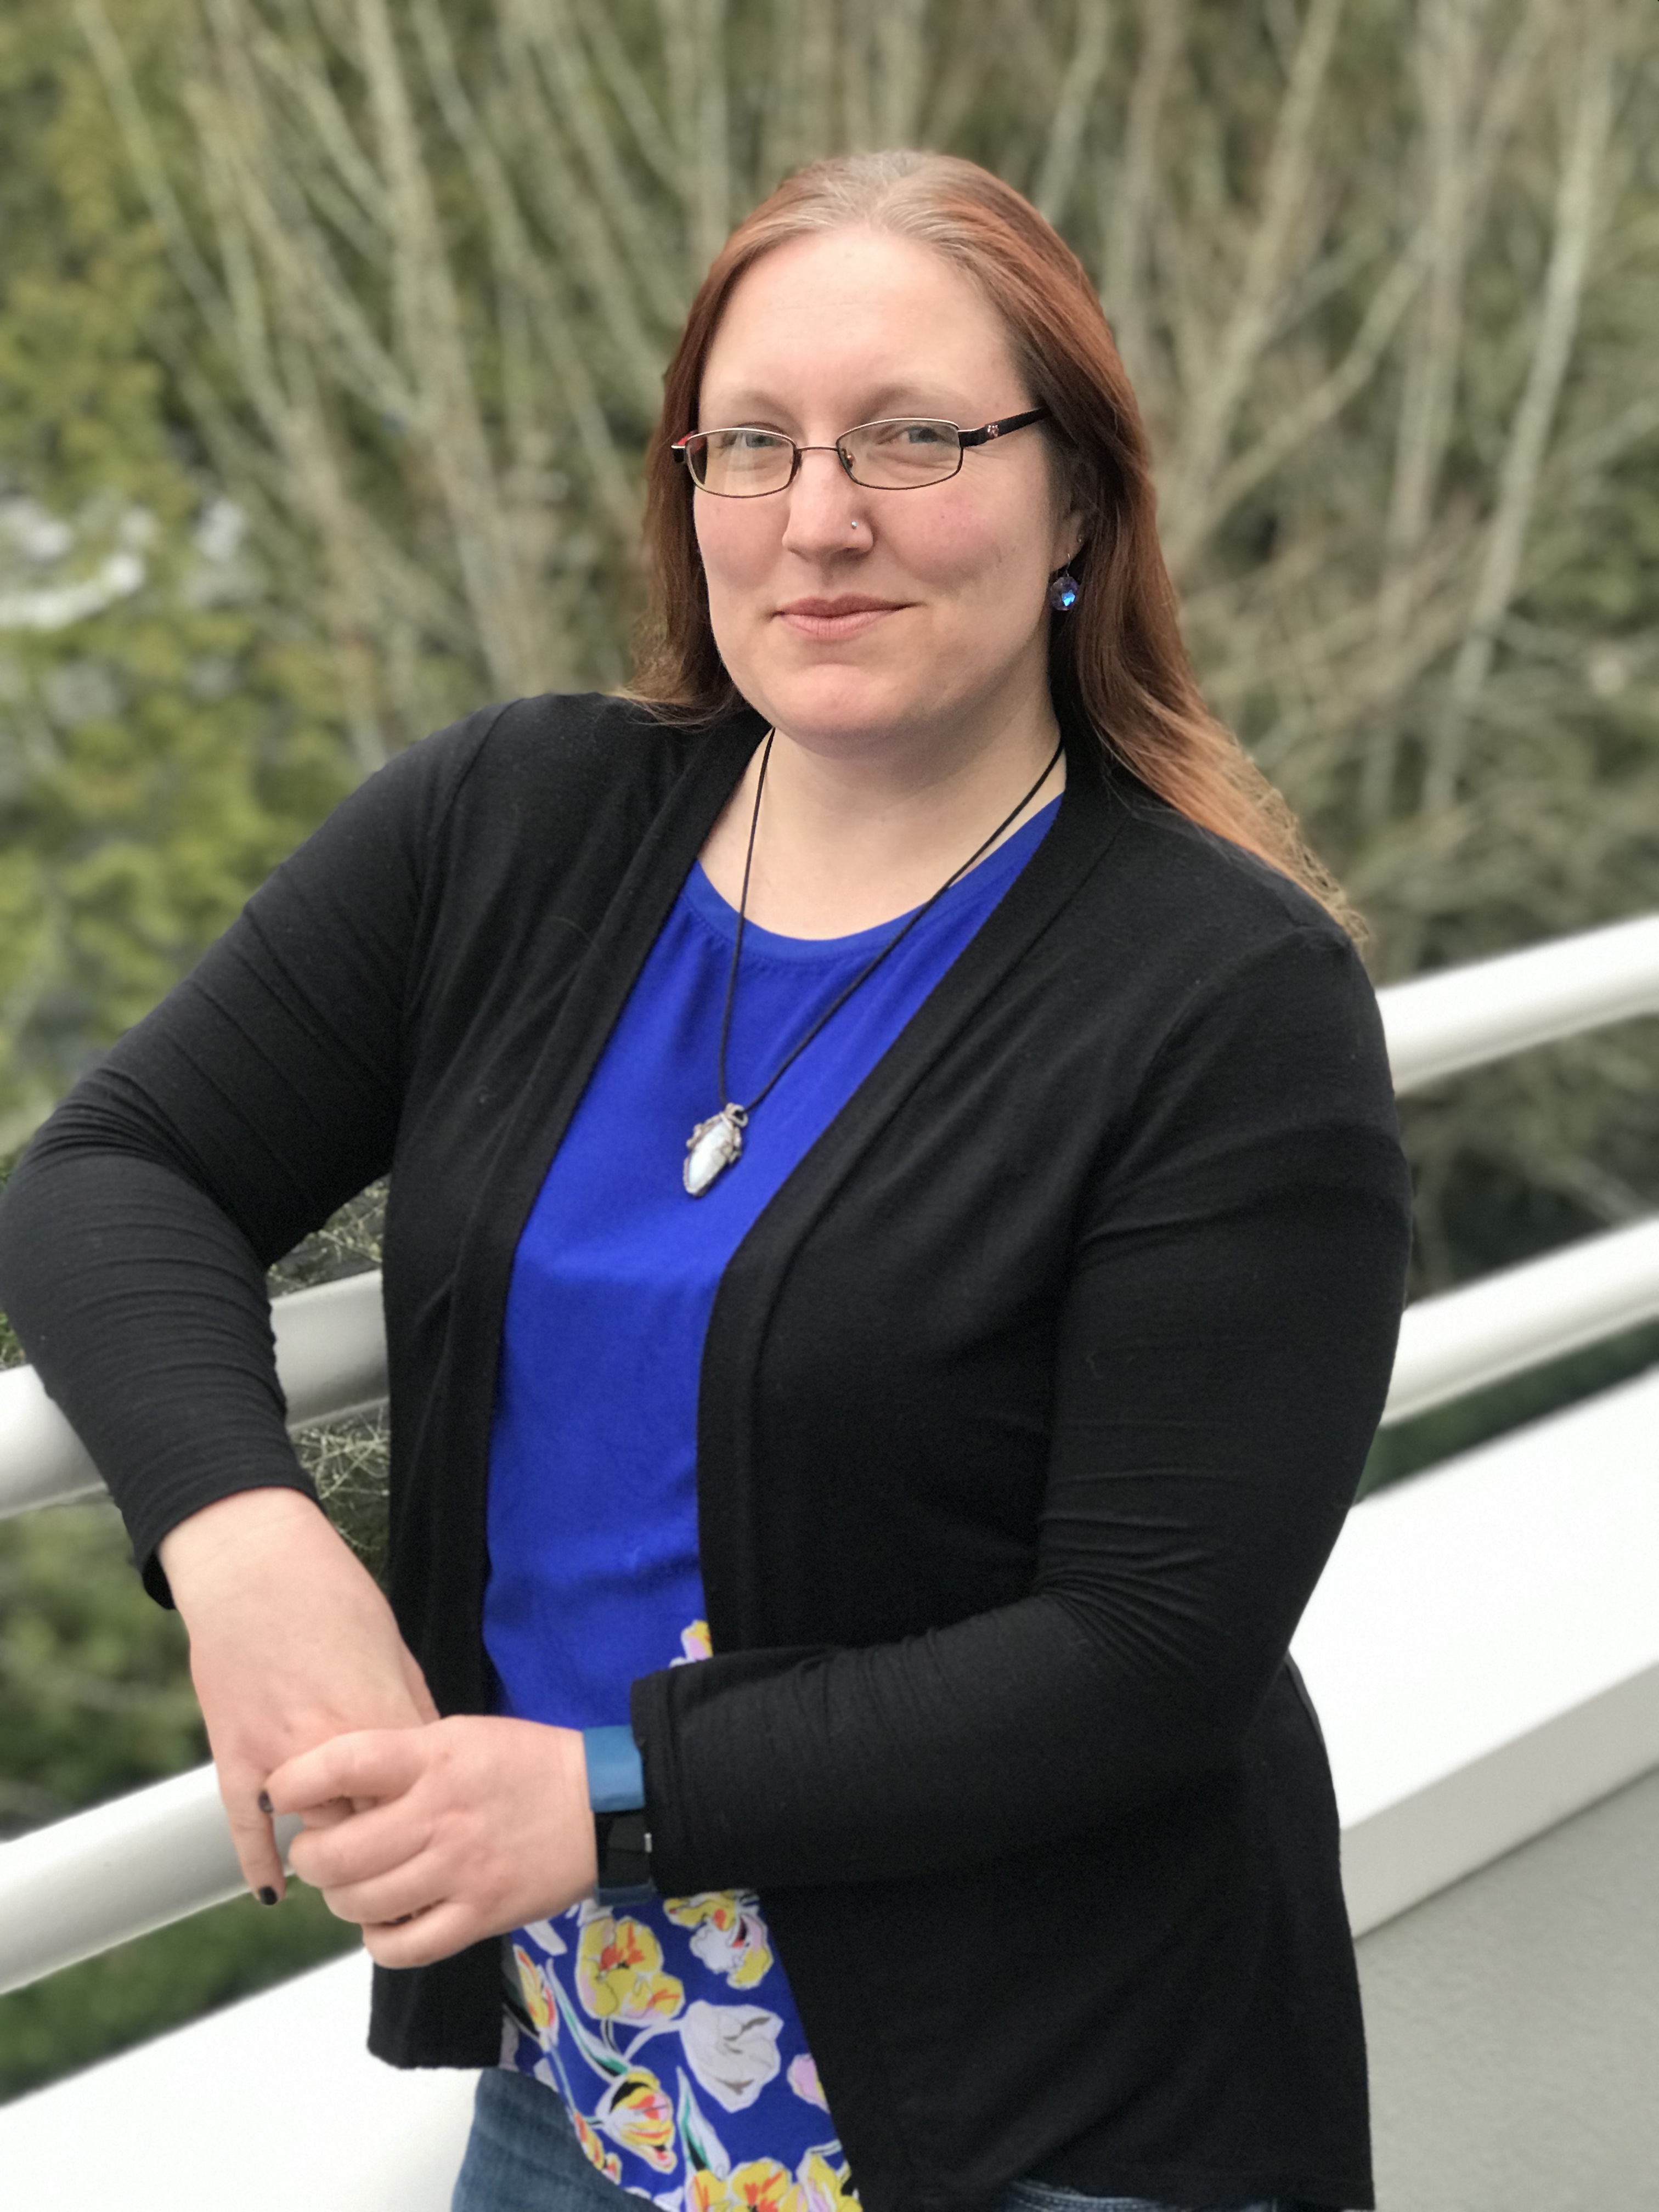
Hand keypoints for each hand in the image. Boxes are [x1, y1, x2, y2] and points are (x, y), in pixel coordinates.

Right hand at [159, 1487, 437, 1905]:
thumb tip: (434, 1760)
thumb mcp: (395, 1651)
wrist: (254, 1569)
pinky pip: (247, 1829)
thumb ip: (412, 1713)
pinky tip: (274, 1893)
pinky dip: (260, 1864)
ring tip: (352, 1876)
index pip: (419, 1800)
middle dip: (389, 1849)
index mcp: (383, 1719)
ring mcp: (280, 1759)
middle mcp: (335, 1750)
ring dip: (334, 1856)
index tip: (442, 1842)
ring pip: (316, 1834)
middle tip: (402, 1872)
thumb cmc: (333, 1599)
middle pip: (372, 1827)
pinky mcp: (235, 1758)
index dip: (432, 1824)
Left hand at [266, 1718, 599, 1966]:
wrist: (602, 1802)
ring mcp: (461, 1871)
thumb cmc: (525, 1762)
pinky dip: (379, 1941)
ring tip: (350, 1885)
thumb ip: (398, 1758)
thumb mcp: (459, 1735)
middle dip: (310, 1856)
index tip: (281, 1793)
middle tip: (316, 1850)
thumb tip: (329, 1789)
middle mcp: (442, 1815)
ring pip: (363, 1904)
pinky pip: (405, 1948)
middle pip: (337, 1854)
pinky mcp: (481, 1915)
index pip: (343, 1765)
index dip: (294, 1782)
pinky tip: (383, 1921)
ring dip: (340, 1899)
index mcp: (435, 1758)